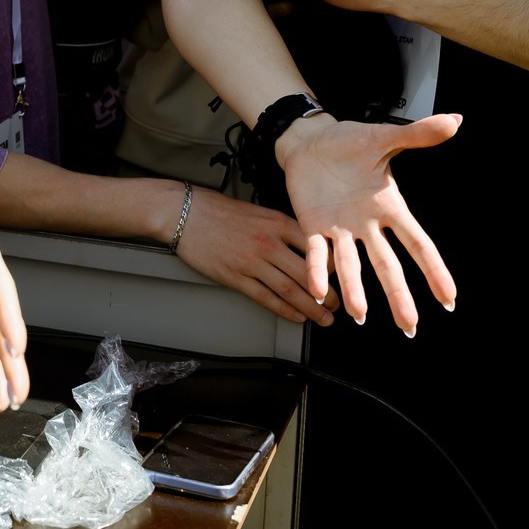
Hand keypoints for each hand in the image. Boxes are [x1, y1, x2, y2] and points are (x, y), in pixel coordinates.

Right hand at [170, 189, 334, 325]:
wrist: (185, 212)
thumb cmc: (217, 210)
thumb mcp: (258, 211)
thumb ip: (282, 228)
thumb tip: (306, 248)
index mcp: (277, 223)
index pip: (316, 249)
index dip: (332, 268)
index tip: (343, 279)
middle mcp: (268, 243)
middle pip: (308, 274)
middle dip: (328, 295)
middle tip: (339, 306)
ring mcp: (251, 261)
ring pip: (290, 290)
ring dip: (311, 308)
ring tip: (324, 318)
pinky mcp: (234, 276)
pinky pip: (265, 297)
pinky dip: (284, 310)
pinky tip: (296, 317)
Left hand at [275, 112, 460, 333]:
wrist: (310, 140)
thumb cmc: (348, 143)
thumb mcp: (384, 138)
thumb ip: (417, 135)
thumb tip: (454, 121)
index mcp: (390, 208)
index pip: (419, 245)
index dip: (434, 272)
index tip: (448, 299)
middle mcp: (368, 225)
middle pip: (388, 266)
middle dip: (399, 297)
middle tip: (409, 326)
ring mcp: (341, 229)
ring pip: (351, 265)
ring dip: (355, 291)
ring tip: (359, 315)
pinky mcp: (313, 225)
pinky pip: (316, 252)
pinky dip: (317, 270)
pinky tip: (316, 290)